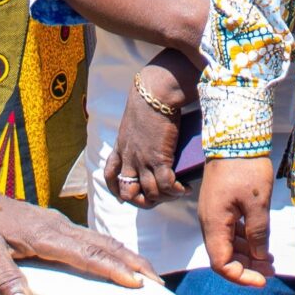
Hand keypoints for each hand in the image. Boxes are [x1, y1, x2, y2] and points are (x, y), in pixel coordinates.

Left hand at [0, 190, 152, 294]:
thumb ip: (5, 279)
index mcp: (46, 237)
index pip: (89, 256)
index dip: (114, 270)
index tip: (140, 285)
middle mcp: (59, 228)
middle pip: (105, 246)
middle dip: (134, 264)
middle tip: (159, 284)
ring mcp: (59, 225)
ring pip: (102, 240)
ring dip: (127, 256)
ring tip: (148, 275)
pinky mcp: (55, 226)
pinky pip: (92, 239)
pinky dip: (112, 251)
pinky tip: (116, 260)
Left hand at [108, 65, 188, 207]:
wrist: (155, 93)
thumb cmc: (149, 100)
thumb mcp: (135, 121)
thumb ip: (137, 134)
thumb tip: (151, 139)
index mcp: (121, 147)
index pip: (110, 176)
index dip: (117, 190)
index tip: (125, 197)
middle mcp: (129, 158)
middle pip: (128, 193)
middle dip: (142, 201)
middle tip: (158, 198)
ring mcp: (143, 160)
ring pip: (149, 193)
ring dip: (165, 198)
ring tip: (177, 192)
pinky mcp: (159, 158)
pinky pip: (166, 185)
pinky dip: (176, 191)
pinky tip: (184, 188)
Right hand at [197, 155, 277, 286]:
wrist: (235, 137)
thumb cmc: (246, 169)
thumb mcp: (258, 203)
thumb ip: (259, 233)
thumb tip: (261, 256)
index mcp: (215, 224)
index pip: (221, 264)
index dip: (241, 277)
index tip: (262, 281)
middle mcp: (210, 222)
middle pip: (224, 257)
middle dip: (247, 268)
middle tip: (271, 271)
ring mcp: (215, 214)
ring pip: (228, 245)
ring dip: (248, 255)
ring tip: (270, 261)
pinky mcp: (221, 206)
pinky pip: (230, 231)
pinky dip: (245, 241)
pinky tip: (262, 244)